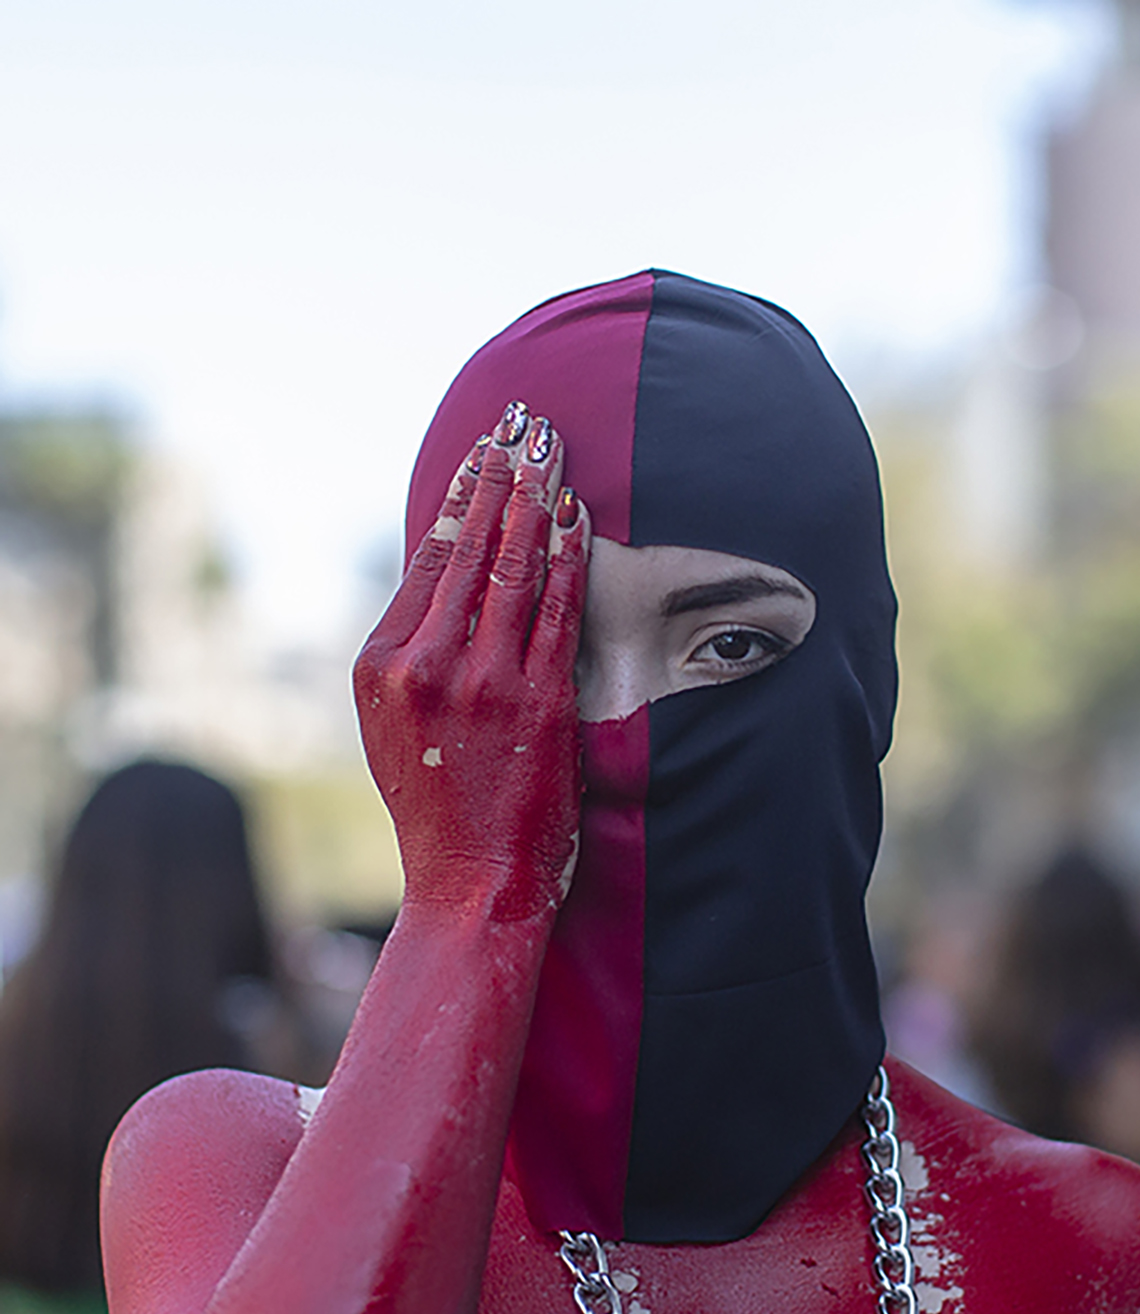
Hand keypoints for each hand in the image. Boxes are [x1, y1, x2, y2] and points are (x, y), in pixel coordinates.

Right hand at [354, 404, 590, 922]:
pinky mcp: (534, 704)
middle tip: (527, 423)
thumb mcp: (394, 726)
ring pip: (515, 570)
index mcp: (381, 666)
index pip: (430, 560)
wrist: (471, 883)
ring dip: (539, 501)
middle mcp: (425, 665)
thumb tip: (454, 584)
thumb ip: (415, 657)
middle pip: (472, 549)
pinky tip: (578, 519)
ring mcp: (482, 683)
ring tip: (554, 450)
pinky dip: (568, 560)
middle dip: (505, 477)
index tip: (486, 452)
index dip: (464, 498)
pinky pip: (556, 614)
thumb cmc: (437, 807)